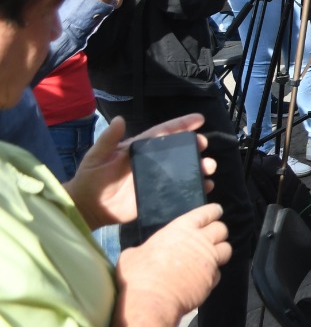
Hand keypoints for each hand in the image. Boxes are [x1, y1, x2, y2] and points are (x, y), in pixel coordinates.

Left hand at [65, 115, 215, 229]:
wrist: (87, 207)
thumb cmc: (90, 178)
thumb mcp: (96, 156)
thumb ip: (108, 139)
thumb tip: (120, 119)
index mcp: (140, 149)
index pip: (164, 133)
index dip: (181, 125)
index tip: (200, 119)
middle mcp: (152, 163)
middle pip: (179, 151)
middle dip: (195, 146)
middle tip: (204, 146)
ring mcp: (156, 181)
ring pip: (183, 171)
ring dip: (198, 167)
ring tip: (208, 167)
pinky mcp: (157, 197)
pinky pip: (180, 192)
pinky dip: (194, 189)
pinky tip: (205, 186)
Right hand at [116, 203, 231, 321]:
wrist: (151, 301)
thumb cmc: (138, 275)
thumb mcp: (133, 254)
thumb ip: (145, 249)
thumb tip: (141, 253)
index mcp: (181, 229)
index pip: (206, 213)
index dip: (213, 211)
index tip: (216, 211)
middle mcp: (200, 241)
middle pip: (221, 229)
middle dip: (218, 232)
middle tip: (212, 236)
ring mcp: (209, 260)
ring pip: (226, 250)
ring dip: (220, 251)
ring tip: (212, 256)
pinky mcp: (212, 279)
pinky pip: (218, 273)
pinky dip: (212, 274)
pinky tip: (202, 278)